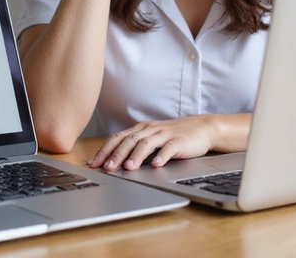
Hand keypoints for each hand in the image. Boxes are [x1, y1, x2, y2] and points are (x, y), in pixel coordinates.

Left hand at [87, 116, 219, 170]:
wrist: (202, 128)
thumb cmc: (173, 135)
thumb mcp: (151, 138)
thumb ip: (134, 147)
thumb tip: (112, 162)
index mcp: (140, 129)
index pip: (118, 138)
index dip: (104, 150)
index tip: (94, 164)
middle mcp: (150, 129)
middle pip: (129, 141)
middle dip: (116, 155)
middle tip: (107, 168)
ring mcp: (164, 134)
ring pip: (146, 143)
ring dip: (136, 156)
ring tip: (128, 168)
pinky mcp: (179, 141)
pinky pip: (169, 148)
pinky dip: (161, 156)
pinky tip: (156, 165)